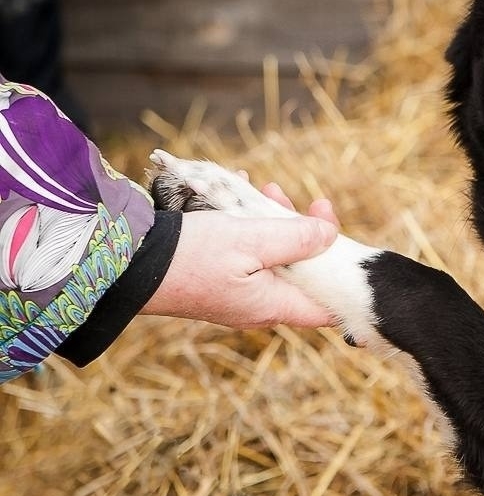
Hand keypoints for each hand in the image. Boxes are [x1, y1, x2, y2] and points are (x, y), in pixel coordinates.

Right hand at [141, 192, 340, 327]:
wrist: (127, 264)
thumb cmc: (190, 256)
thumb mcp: (250, 240)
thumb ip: (296, 239)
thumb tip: (330, 237)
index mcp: (274, 305)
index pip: (328, 306)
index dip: (345, 276)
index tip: (345, 239)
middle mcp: (260, 306)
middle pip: (305, 274)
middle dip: (312, 235)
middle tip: (314, 203)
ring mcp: (239, 294)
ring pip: (277, 258)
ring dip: (280, 223)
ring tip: (273, 190)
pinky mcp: (221, 279)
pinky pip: (249, 253)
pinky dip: (253, 226)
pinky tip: (245, 195)